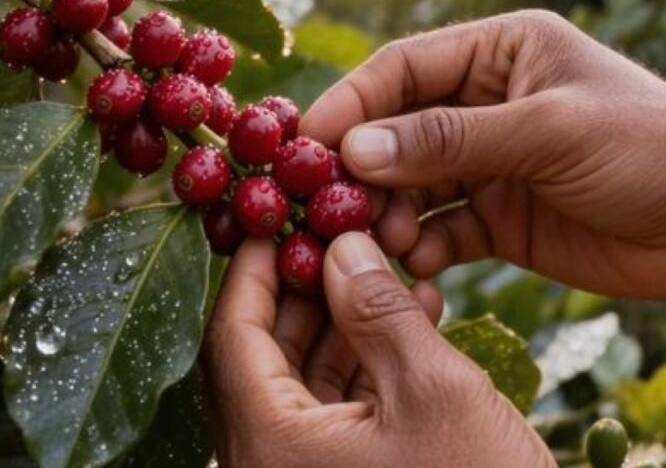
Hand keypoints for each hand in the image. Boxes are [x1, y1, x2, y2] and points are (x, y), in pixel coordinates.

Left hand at [203, 233, 552, 466]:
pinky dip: (367, 360)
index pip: (231, 337)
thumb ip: (379, 311)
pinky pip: (339, 407)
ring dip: (343, 320)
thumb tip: (343, 246)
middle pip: (265, 355)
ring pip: (304, 379)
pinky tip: (410, 316)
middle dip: (302, 288)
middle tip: (334, 236)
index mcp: (272, 447)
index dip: (250, 270)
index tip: (274, 221)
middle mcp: (275, 465)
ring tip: (383, 267)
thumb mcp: (433, 391)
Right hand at [300, 10, 665, 307]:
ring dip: (390, 213)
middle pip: (397, 130)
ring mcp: (487, 163)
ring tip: (386, 242)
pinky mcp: (496, 217)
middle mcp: (484, 103)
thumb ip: (449, 139)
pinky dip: (424, 247)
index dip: (352, 102)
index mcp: (497, 52)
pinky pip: (441, 228)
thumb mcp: (548, 130)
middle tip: (335, 206)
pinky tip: (422, 264)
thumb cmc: (647, 147)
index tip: (309, 142)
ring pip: (412, 184)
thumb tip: (355, 147)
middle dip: (365, 167)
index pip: (403, 69)